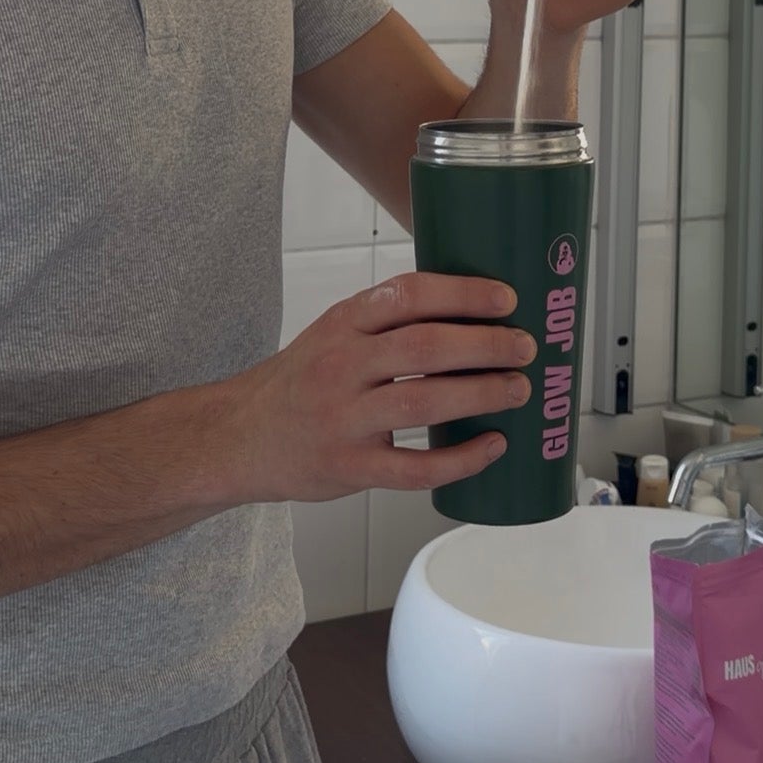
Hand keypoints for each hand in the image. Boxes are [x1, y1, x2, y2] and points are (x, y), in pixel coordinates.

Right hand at [221, 273, 533, 502]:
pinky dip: (462, 459)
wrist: (238, 437)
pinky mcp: (350, 468)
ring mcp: (344, 420)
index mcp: (343, 323)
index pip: (409, 294)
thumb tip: (471, 310)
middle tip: (524, 347)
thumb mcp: (331, 333)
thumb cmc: (299, 382)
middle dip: (487, 345)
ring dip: (483, 393)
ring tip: (518, 390)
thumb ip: (386, 320)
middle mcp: (342, 366)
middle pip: (426, 346)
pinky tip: (492, 447)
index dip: (464, 294)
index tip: (506, 298)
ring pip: (426, 402)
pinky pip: (415, 467)